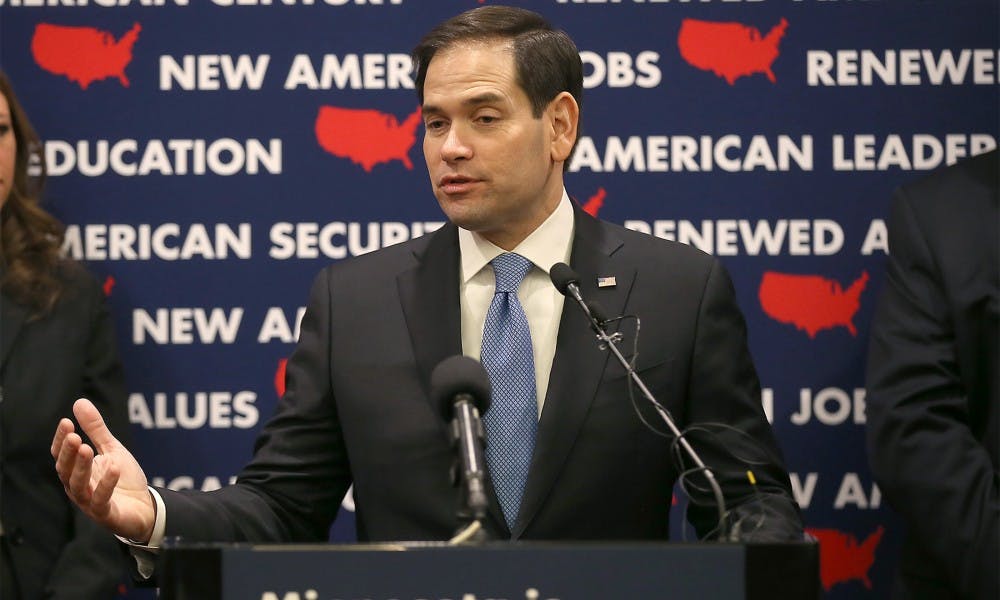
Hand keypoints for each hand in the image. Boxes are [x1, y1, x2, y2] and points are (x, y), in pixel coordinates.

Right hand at [52, 398, 155, 541]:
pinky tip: (113, 467)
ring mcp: (90, 502)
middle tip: (74, 436)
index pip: (61, 455)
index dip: (61, 440)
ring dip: (82, 467)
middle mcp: (78, 487)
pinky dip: (106, 484)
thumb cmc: (124, 479)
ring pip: (78, 486)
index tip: (66, 422)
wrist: (145, 508)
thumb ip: (96, 430)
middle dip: (68, 454)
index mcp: (77, 471)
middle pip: (65, 471)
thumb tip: (79, 402)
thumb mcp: (112, 449)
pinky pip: (101, 500)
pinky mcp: (105, 514)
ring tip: (87, 449)